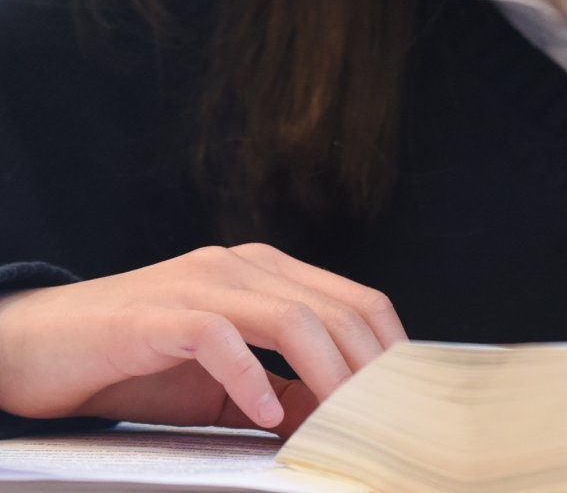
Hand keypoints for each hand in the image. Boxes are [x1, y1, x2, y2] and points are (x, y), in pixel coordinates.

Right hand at [0, 245, 404, 432]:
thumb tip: (332, 418)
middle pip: (336, 309)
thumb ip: (277, 390)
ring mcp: (200, 283)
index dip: (388, 348)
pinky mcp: (158, 315)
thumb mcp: (220, 383)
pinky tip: (264, 417)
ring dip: (325, 375)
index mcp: (266, 272)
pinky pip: (220, 338)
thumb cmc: (132, 364)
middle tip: (383, 422)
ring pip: (291, 318)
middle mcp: (242, 265)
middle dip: (368, 368)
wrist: (37, 348)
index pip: (355, 301)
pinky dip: (249, 380)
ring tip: (341, 423)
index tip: (408, 397)